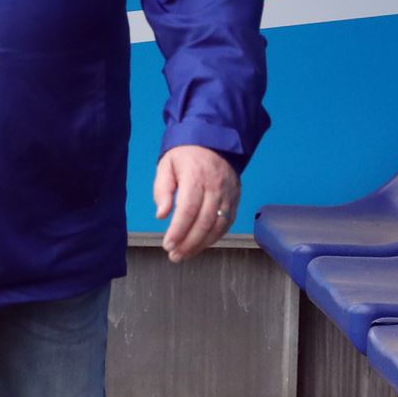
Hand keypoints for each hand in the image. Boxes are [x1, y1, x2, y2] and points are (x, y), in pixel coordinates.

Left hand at [155, 144, 240, 262]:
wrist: (214, 141)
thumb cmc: (186, 154)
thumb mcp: (166, 165)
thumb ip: (163, 190)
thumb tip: (162, 215)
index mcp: (196, 178)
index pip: (188, 210)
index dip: (178, 231)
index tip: (168, 244)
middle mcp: (216, 188)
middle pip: (204, 222)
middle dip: (188, 243)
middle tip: (174, 256)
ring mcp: (228, 195)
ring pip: (218, 226)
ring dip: (201, 244)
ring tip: (185, 255)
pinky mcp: (235, 199)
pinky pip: (227, 223)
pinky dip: (215, 237)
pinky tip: (202, 245)